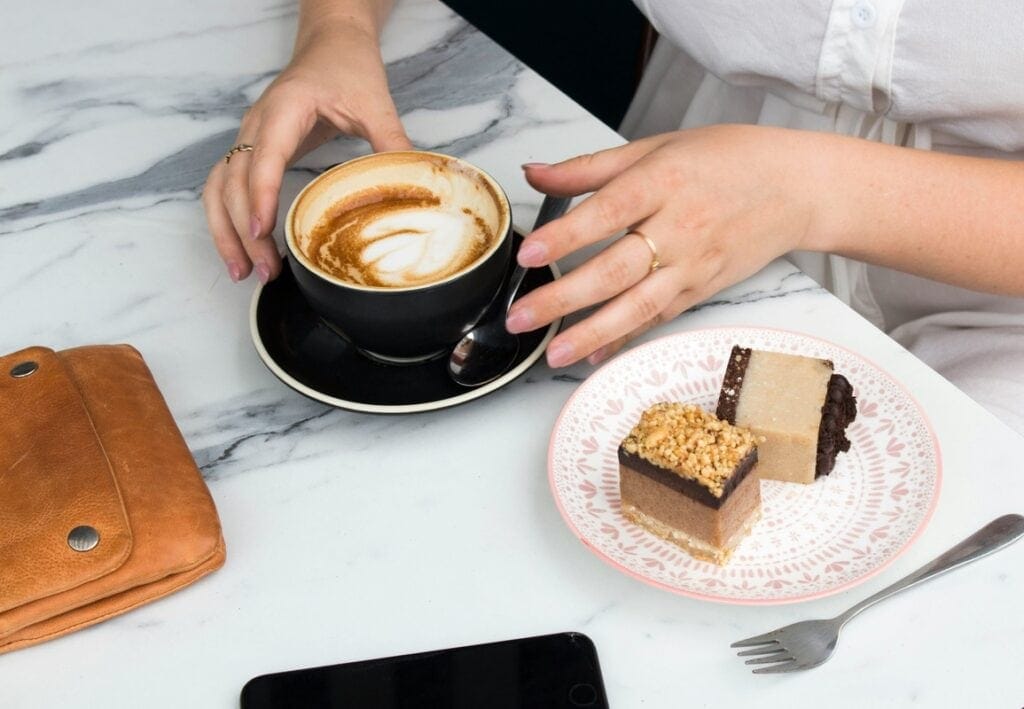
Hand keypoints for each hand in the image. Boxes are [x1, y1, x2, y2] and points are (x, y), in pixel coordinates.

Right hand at [202, 22, 411, 282]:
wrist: (331, 43)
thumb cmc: (347, 67)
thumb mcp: (376, 103)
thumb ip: (392, 142)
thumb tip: (415, 184)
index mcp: (284, 109)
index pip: (263, 157)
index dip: (260, 195)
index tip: (263, 231)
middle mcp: (257, 124)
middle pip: (235, 182)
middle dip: (244, 230)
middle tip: (265, 271)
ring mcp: (249, 137)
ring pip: (219, 187)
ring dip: (225, 230)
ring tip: (243, 271)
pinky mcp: (252, 150)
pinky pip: (225, 186)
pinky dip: (227, 219)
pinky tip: (242, 249)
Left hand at [507, 125, 827, 366]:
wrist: (795, 188)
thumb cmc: (726, 160)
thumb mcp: (655, 147)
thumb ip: (589, 167)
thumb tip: (533, 171)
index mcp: (662, 182)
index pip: (607, 211)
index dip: (567, 235)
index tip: (529, 254)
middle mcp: (678, 228)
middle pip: (616, 269)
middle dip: (564, 298)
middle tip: (520, 317)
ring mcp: (692, 266)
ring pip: (637, 306)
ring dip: (593, 334)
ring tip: (554, 354)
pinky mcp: (700, 290)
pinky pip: (658, 319)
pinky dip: (626, 340)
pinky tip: (595, 357)